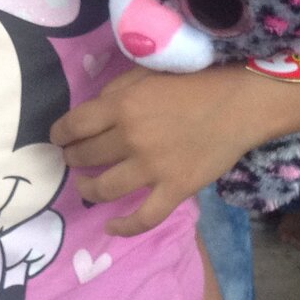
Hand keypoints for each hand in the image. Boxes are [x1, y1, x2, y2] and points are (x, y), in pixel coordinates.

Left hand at [54, 66, 269, 235]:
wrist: (241, 103)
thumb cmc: (195, 80)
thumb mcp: (148, 72)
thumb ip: (117, 90)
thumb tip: (92, 112)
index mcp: (122, 105)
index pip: (75, 125)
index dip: (59, 133)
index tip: (58, 138)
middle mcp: (132, 138)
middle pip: (86, 155)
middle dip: (73, 158)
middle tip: (73, 159)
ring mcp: (153, 167)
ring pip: (104, 188)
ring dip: (87, 188)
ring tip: (84, 186)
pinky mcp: (175, 189)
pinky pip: (143, 217)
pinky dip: (124, 227)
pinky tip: (110, 227)